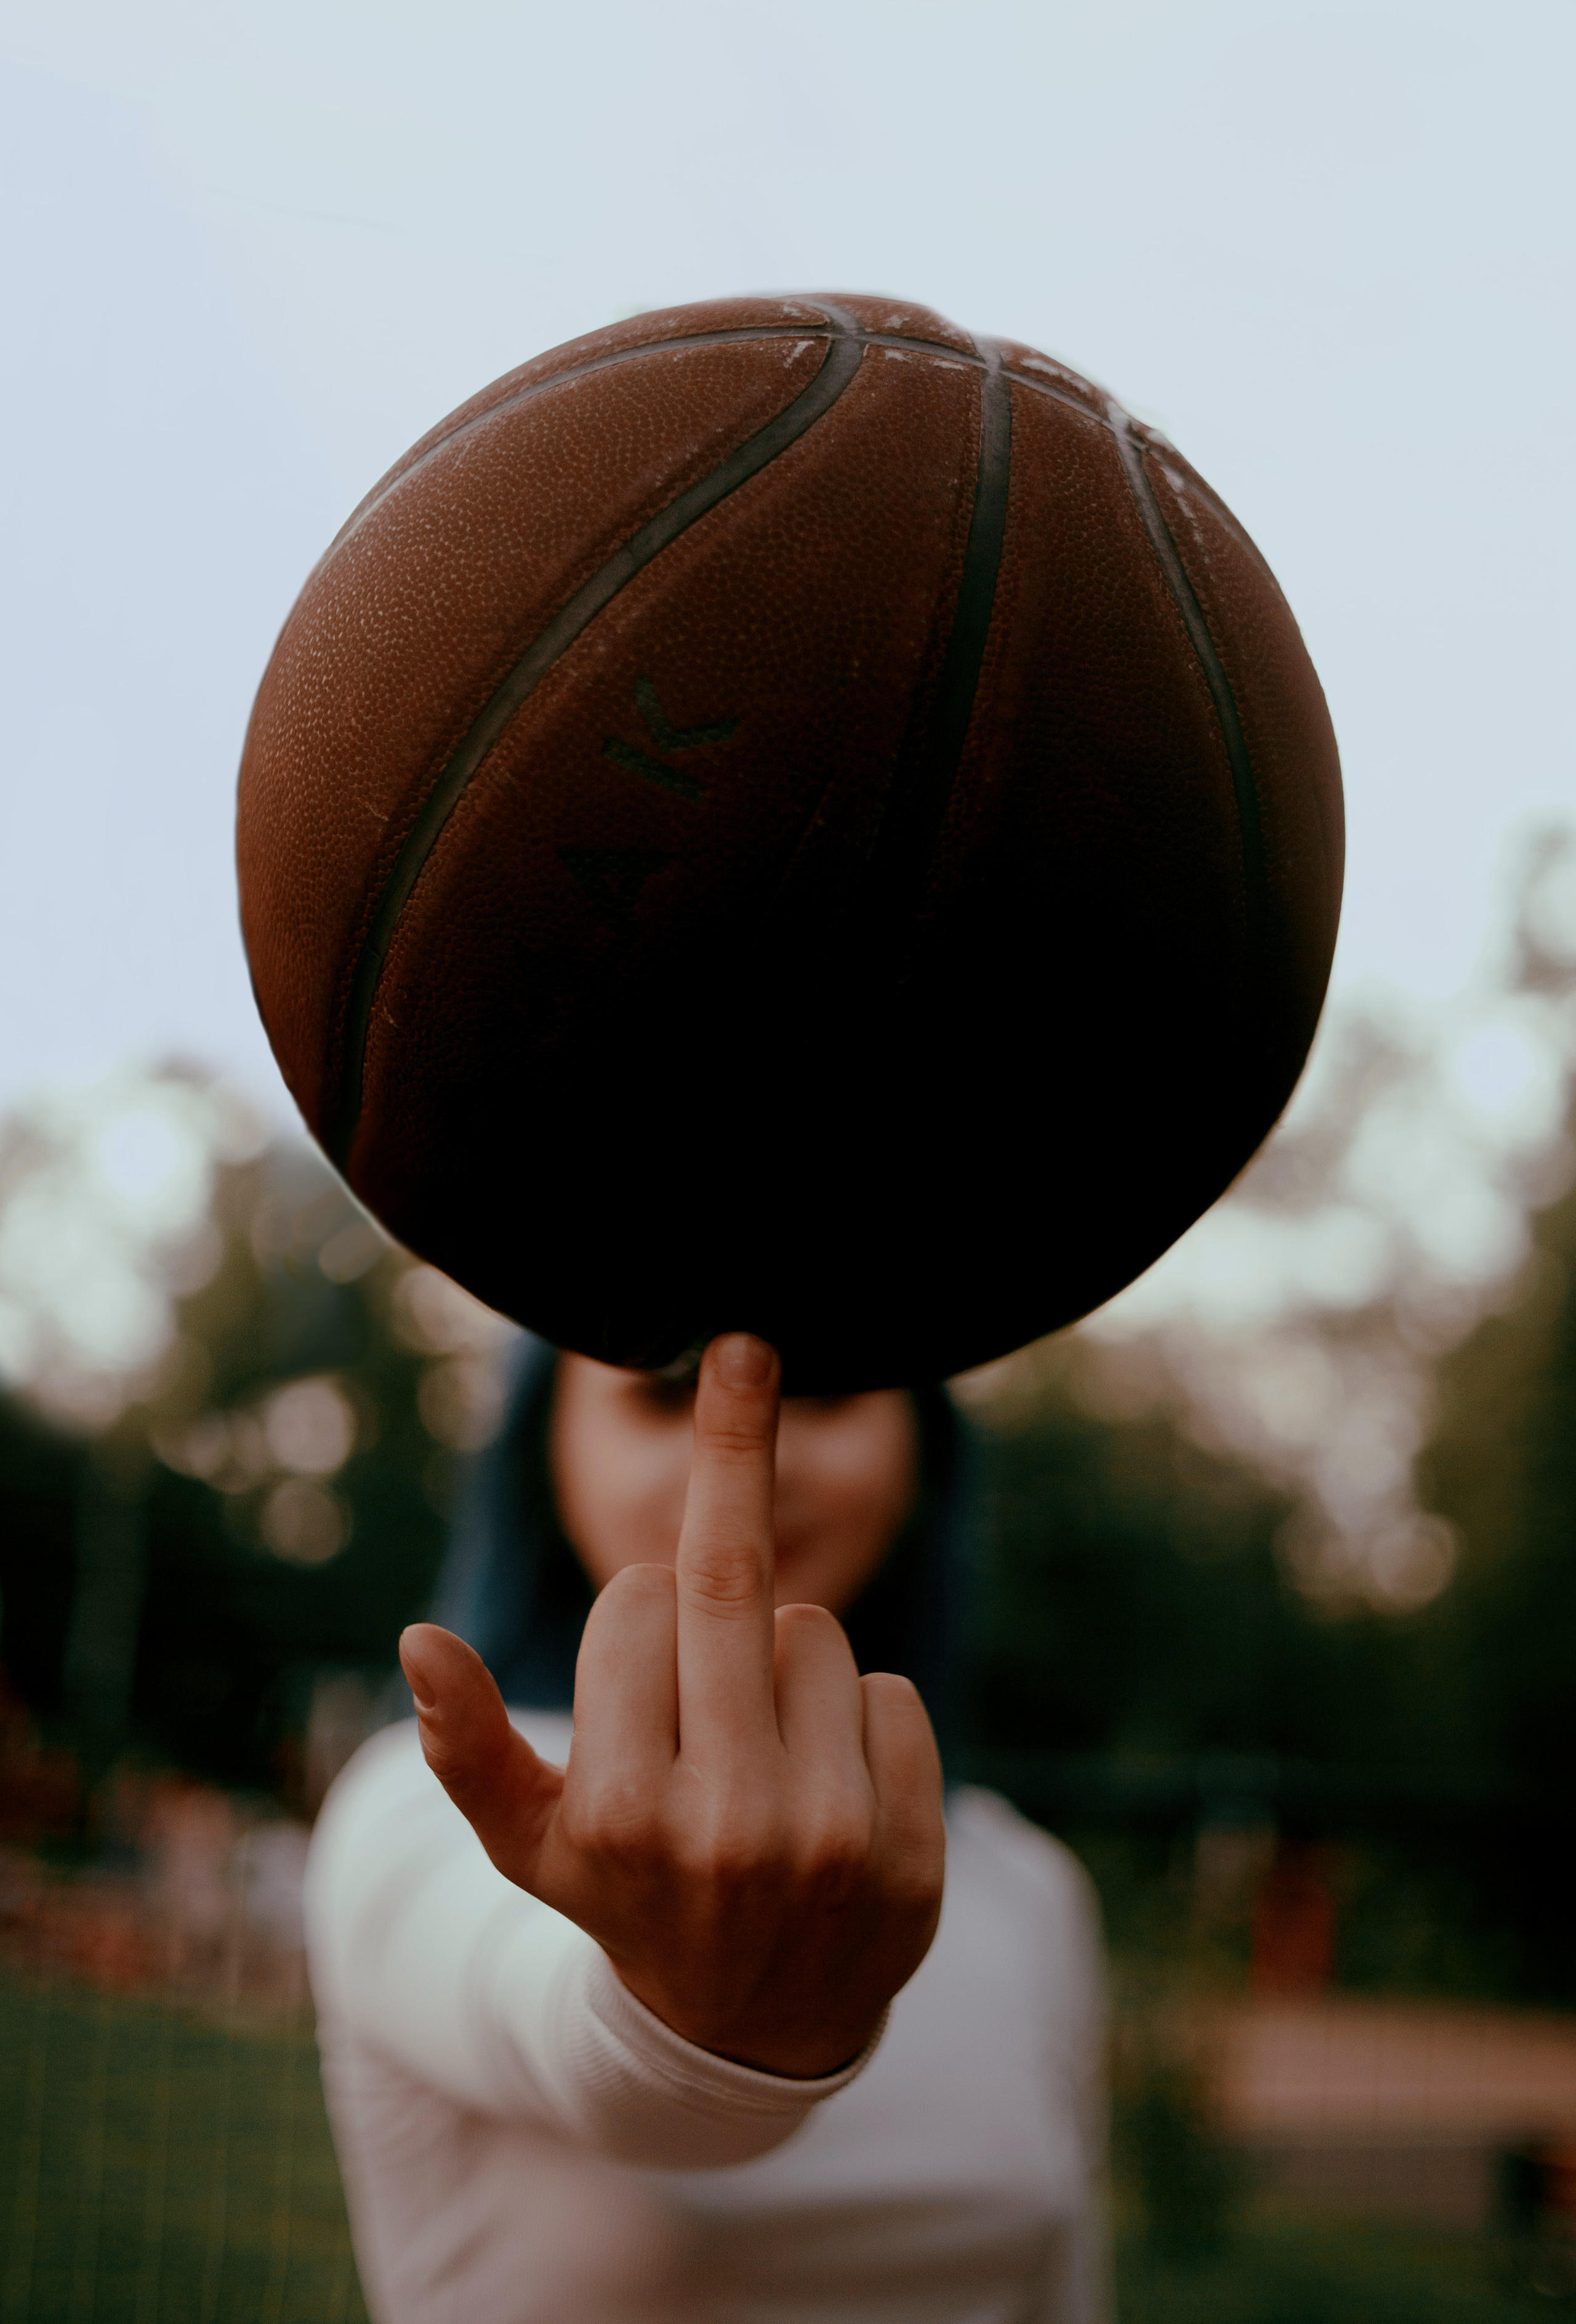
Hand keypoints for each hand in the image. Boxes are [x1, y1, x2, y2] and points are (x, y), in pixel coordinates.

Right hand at [399, 1332, 944, 2077]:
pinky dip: (861, 1717)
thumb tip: (417, 1639)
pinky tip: (829, 1782)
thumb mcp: (531, 1844)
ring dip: (787, 1659)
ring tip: (761, 1745)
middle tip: (743, 1394)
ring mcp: (830, 1842)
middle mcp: (726, 1828)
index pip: (636, 1598)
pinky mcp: (912, 1855)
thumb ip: (467, 1746)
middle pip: (733, 1578)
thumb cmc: (630, 1891)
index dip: (636, 1607)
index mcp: (620, 1812)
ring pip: (815, 1633)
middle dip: (734, 1475)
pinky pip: (892, 1693)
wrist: (757, 2033)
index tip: (635, 1651)